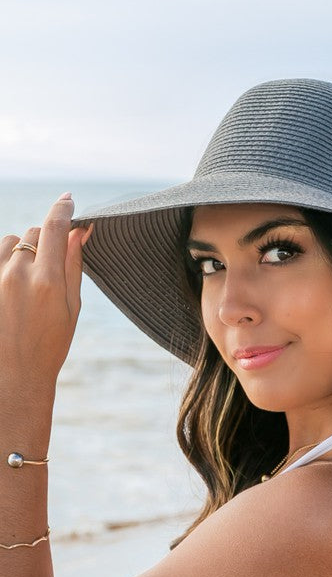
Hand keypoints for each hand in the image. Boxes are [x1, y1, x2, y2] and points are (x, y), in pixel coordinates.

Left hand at [0, 193, 93, 387]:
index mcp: (46, 282)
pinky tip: (9, 287)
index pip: (54, 229)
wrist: (13, 377)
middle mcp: (16, 276)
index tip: (68, 200)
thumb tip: (79, 232)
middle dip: (43, 242)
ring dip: (19, 252)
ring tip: (24, 284)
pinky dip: (3, 262)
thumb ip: (73, 266)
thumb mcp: (71, 308)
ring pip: (9, 242)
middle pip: (32, 233)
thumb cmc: (48, 346)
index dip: (62, 209)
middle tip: (48, 268)